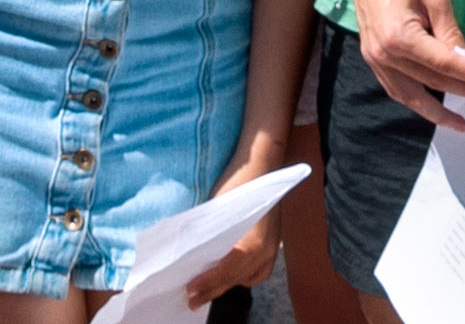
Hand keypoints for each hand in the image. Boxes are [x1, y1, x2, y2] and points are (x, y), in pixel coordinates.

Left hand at [179, 144, 300, 303]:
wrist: (261, 163)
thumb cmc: (237, 182)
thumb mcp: (217, 211)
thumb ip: (209, 237)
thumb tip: (192, 257)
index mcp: (252, 244)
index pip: (225, 272)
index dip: (207, 284)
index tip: (189, 291)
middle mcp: (266, 251)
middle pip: (236, 279)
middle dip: (213, 291)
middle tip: (192, 301)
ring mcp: (273, 249)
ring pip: (249, 278)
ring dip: (228, 285)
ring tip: (208, 291)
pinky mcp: (275, 244)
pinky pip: (259, 271)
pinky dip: (245, 276)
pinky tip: (232, 277)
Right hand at [347, 0, 464, 122]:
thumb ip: (451, 32)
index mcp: (400, 36)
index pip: (444, 64)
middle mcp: (385, 54)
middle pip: (430, 82)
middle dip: (461, 91)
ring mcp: (375, 59)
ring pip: (409, 96)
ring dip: (435, 112)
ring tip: (459, 123)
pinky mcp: (372, 59)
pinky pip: (395, 89)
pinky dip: (414, 101)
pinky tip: (431, 108)